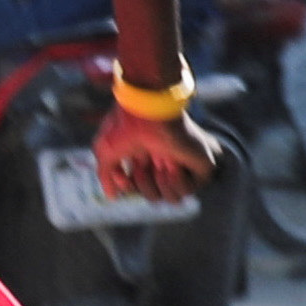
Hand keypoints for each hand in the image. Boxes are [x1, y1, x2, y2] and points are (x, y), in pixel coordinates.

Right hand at [92, 100, 207, 208]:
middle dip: (145, 187)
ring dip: (162, 187)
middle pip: (154, 195)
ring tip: (161, 167)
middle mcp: (163, 158)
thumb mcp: (106, 150)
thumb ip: (106, 175)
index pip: (139, 187)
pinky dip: (179, 184)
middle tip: (143, 167)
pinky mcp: (199, 162)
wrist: (149, 108)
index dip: (131, 187)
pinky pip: (191, 190)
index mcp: (144, 155)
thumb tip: (113, 196)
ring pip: (173, 197)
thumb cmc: (127, 125)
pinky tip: (173, 167)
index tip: (125, 178)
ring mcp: (183, 161)